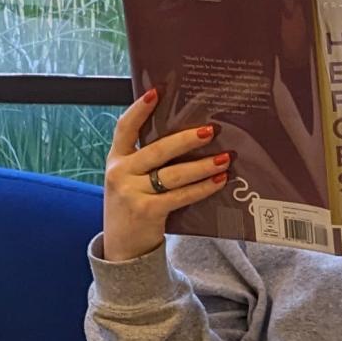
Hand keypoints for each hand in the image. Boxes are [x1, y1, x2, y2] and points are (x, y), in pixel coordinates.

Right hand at [103, 89, 229, 263]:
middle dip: (187, 139)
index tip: (157, 92)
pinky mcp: (147, 211)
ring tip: (226, 157)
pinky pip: (181, 196)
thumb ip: (146, 161)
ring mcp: (131, 193)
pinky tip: (219, 180)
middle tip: (211, 130)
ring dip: (203, 165)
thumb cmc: (132, 206)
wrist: (121, 248)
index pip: (125, 128)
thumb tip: (188, 138)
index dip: (140, 109)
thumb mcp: (129, 179)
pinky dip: (203, 188)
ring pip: (173, 174)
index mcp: (116, 159)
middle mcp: (120, 173)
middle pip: (158, 150)